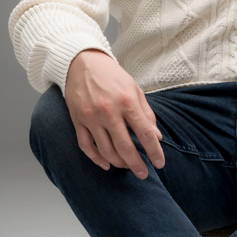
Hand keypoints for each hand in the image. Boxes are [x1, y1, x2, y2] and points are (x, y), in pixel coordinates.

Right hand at [62, 49, 164, 177]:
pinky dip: (96, 159)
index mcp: (127, 102)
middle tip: (143, 174)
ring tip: (127, 166)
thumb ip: (146, 113)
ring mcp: (91, 117)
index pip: (144, 133)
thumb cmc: (112, 76)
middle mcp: (108, 111)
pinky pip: (86, 146)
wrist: (82, 62)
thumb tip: (156, 137)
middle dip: (136, 164)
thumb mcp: (134, 89)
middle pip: (125, 147)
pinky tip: (106, 164)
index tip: (160, 163)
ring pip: (106, 150)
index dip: (154, 151)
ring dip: (119, 163)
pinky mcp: (77, 120)